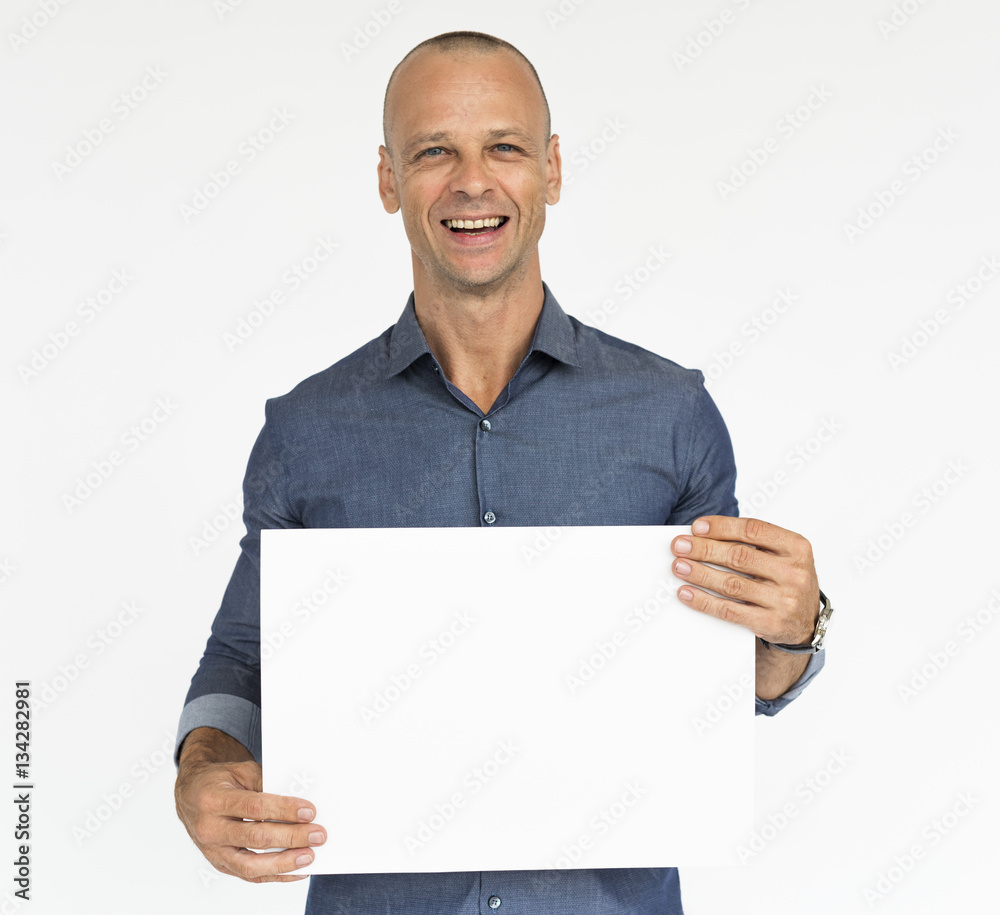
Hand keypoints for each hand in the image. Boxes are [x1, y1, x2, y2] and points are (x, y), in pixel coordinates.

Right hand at [174, 728, 325, 882]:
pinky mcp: (220, 864)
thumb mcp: (241, 772)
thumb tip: (298, 804)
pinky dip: (275, 875)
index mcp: (214, 800)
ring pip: (251, 865)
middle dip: (291, 837)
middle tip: (317, 835)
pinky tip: (297, 871)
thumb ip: (266, 785)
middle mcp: (210, 829)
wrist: (190, 795)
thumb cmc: (220, 781)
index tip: (309, 812)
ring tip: (309, 857)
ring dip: (284, 863)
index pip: (255, 807)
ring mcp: (213, 851)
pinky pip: (249, 876)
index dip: (284, 810)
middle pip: (256, 838)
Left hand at [670, 516, 819, 645]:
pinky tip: (687, 592)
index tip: (696, 527)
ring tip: (679, 566)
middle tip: (679, 546)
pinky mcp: (771, 623)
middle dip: (704, 549)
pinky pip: (729, 610)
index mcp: (797, 547)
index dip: (721, 527)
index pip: (753, 530)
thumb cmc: (787, 580)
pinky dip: (704, 601)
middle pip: (739, 556)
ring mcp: (784, 600)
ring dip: (700, 574)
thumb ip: (752, 543)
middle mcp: (794, 573)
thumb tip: (703, 535)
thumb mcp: (783, 554)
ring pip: (731, 584)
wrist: (806, 622)